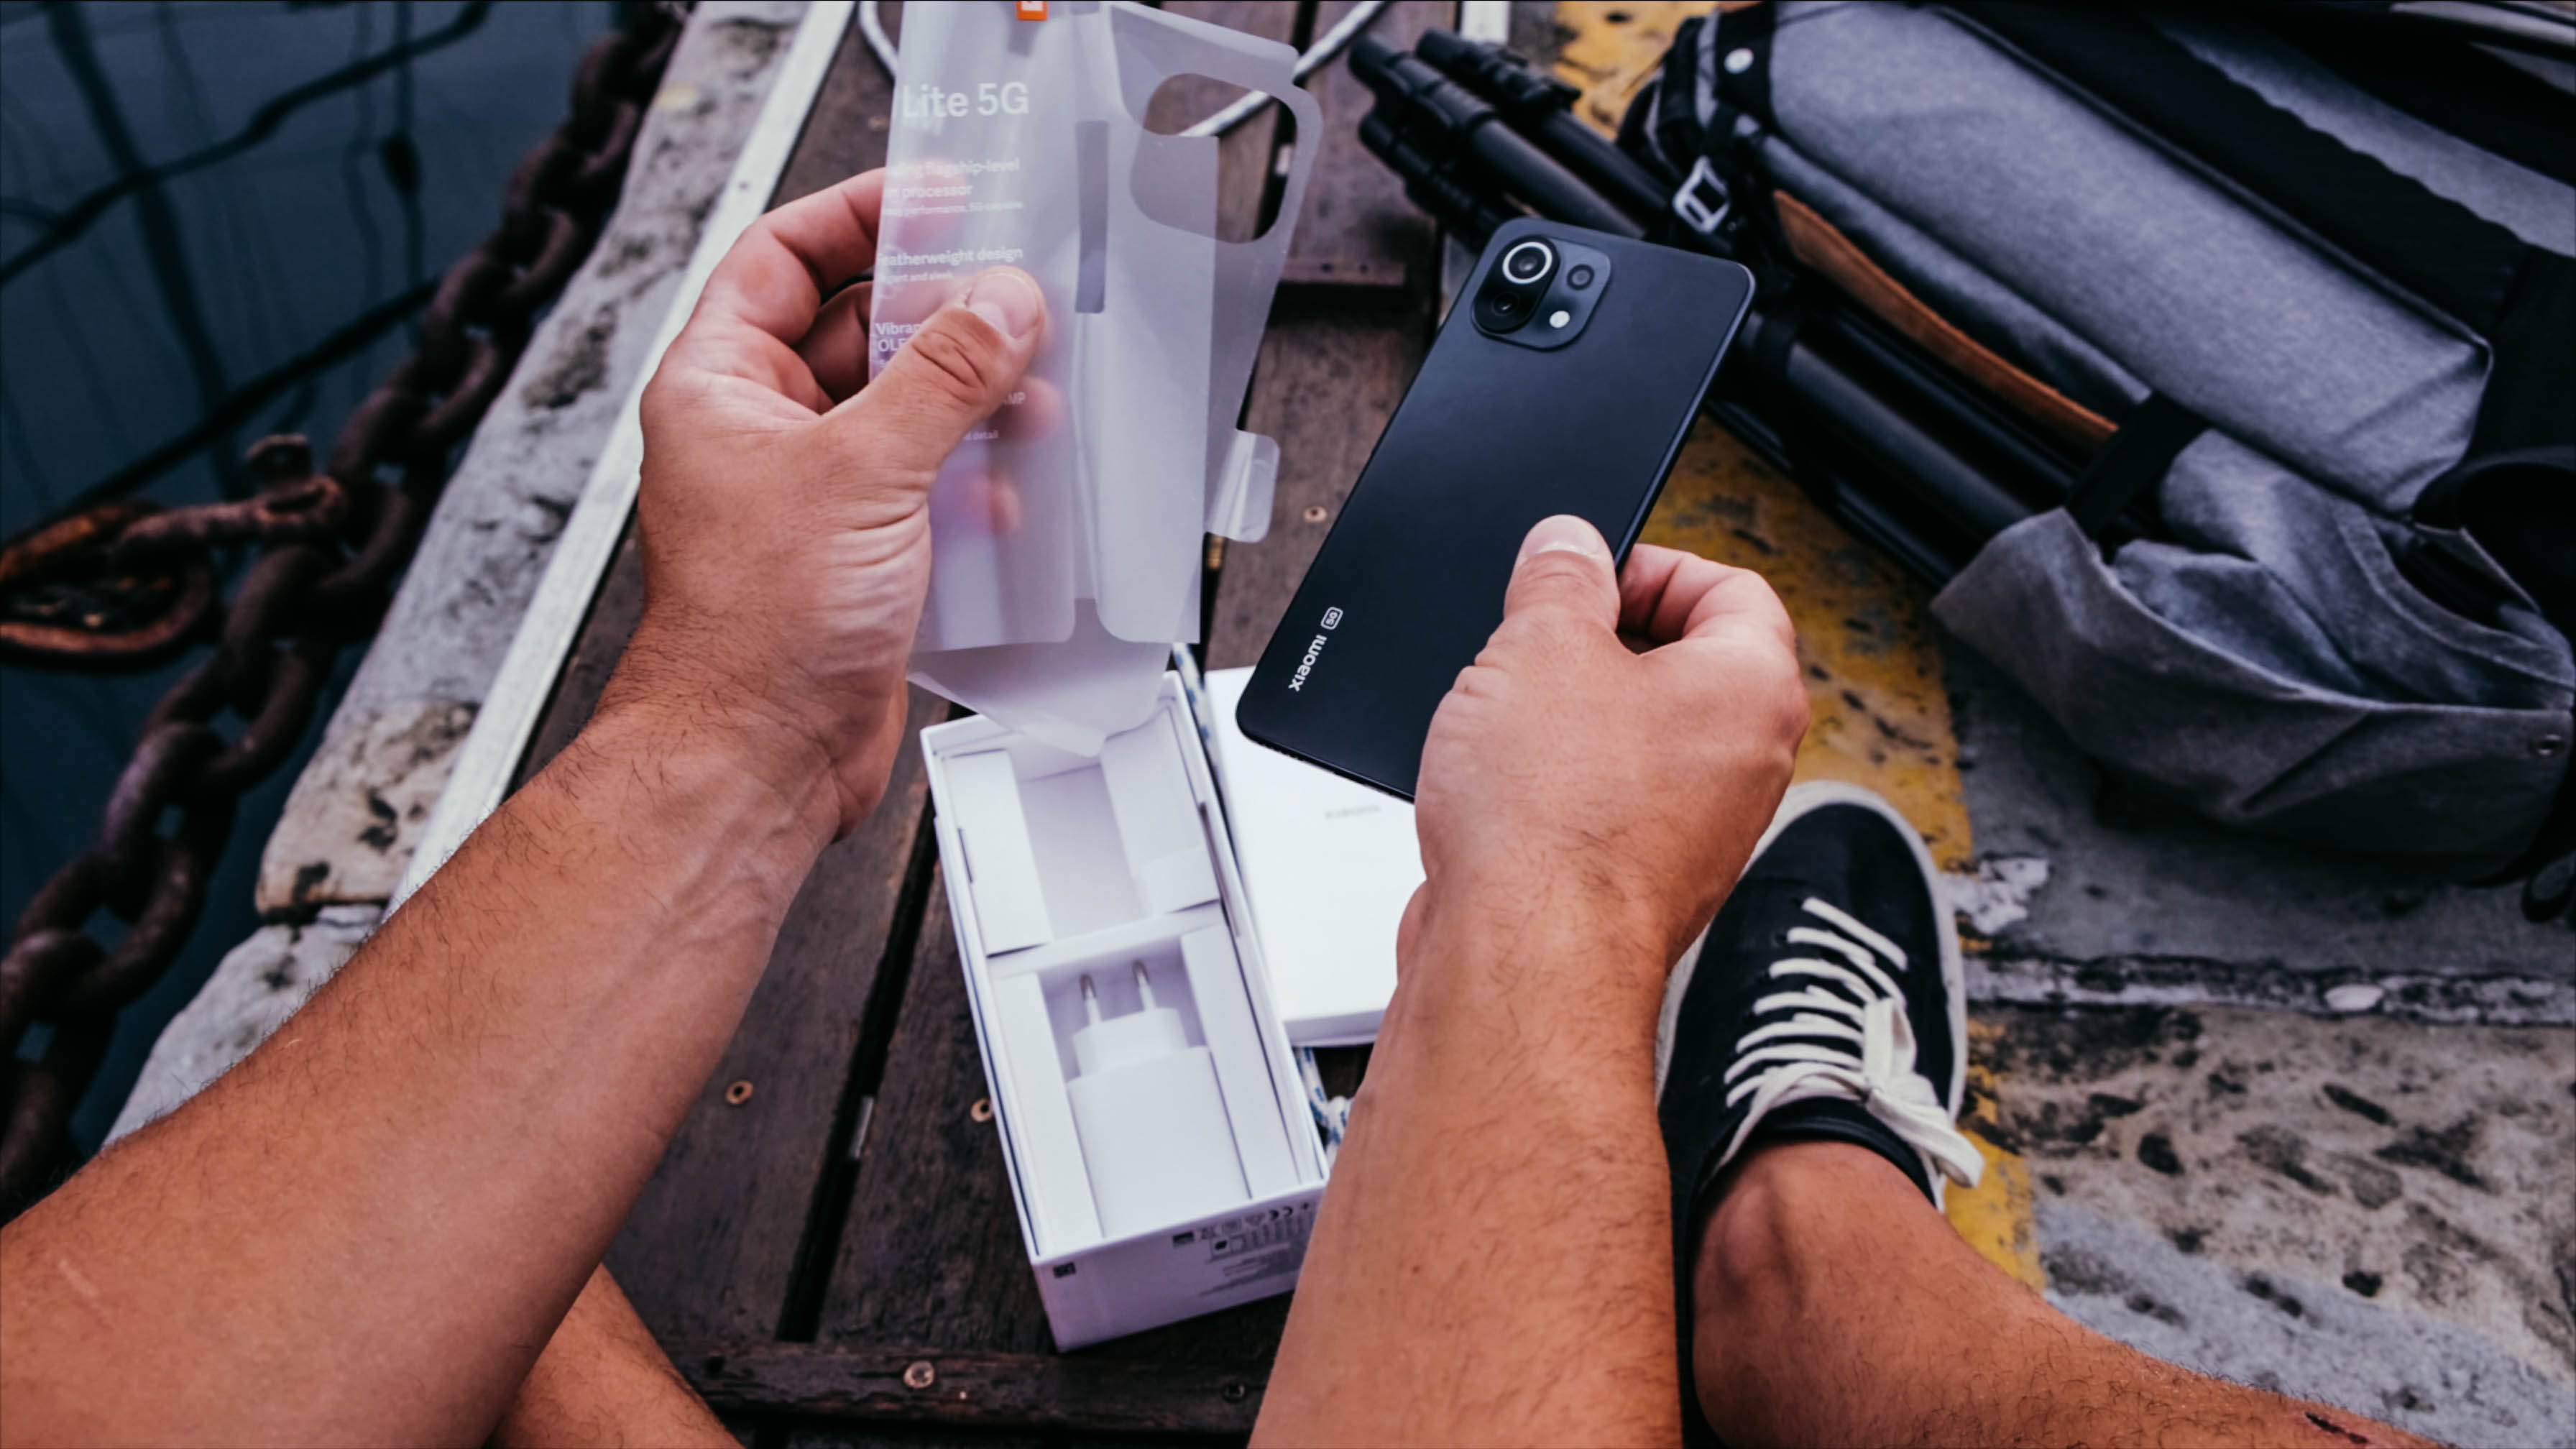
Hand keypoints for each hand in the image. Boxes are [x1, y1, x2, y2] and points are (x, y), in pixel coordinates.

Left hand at [613, 170, 1047, 834]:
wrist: (759, 755)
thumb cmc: (752, 628)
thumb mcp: (863, 470)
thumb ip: (942, 377)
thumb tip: (998, 302)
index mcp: (720, 383)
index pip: (785, 256)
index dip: (861, 215)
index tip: (938, 197)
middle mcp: (758, 431)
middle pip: (857, 330)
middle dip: (938, 316)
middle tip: (1009, 298)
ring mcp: (808, 492)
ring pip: (900, 410)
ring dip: (967, 401)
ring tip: (1026, 394)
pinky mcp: (856, 552)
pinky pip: (922, 485)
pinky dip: (970, 478)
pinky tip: (1008, 488)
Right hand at [1408, 516, 1808, 980]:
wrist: (1521, 963)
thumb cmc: (1556, 822)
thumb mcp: (1540, 645)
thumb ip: (1559, 577)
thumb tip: (1568, 545)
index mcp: (1752, 689)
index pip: (1732, 587)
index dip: (1649, 564)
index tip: (1584, 572)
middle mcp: (1743, 765)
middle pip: (1680, 665)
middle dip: (1596, 643)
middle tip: (1531, 638)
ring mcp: (1693, 832)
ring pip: (1631, 739)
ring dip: (1563, 717)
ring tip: (1503, 716)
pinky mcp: (1632, 883)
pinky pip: (1598, 805)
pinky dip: (1547, 788)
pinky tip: (1493, 789)